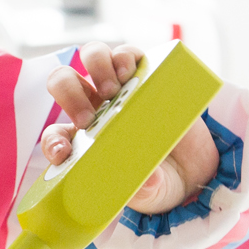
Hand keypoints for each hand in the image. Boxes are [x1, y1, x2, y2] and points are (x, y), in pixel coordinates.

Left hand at [43, 42, 219, 217]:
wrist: (195, 171)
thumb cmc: (158, 182)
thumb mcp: (150, 194)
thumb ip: (146, 191)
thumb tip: (148, 181)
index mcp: (83, 140)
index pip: (55, 135)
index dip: (53, 142)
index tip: (63, 152)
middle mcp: (96, 108)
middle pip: (65, 85)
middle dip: (69, 95)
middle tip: (88, 119)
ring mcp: (120, 89)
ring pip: (93, 58)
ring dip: (96, 67)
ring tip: (112, 90)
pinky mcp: (147, 75)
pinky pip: (128, 54)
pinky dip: (124, 57)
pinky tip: (128, 70)